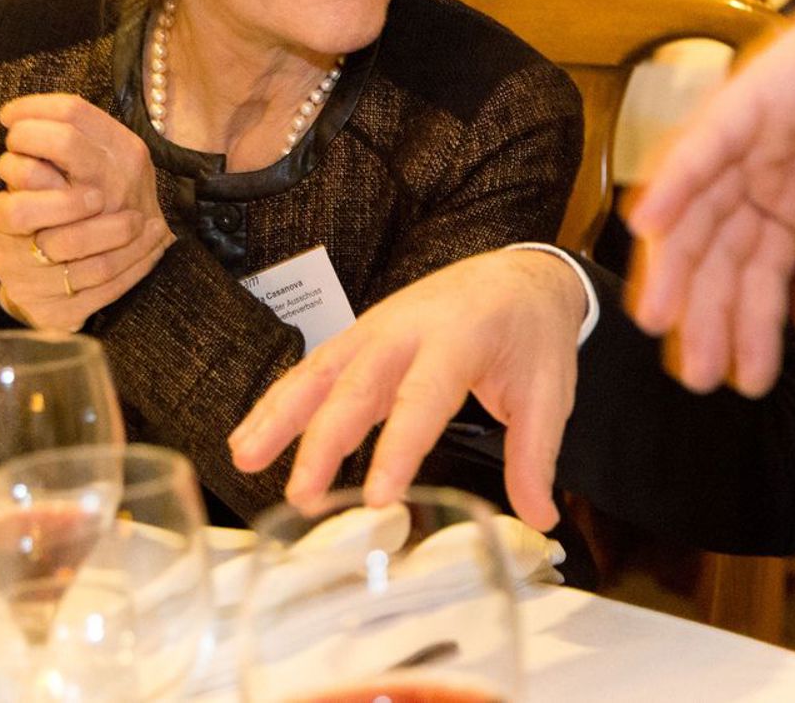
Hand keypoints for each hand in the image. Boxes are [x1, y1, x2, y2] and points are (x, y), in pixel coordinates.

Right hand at [0, 93, 174, 329]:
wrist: (46, 280)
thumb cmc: (52, 213)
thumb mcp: (43, 178)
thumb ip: (54, 146)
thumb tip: (44, 113)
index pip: (15, 205)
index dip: (51, 195)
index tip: (88, 186)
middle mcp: (10, 257)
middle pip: (45, 238)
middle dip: (85, 220)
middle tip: (115, 204)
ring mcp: (33, 289)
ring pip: (85, 270)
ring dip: (122, 243)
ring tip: (148, 223)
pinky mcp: (59, 315)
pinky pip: (105, 294)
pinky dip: (136, 268)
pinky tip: (156, 244)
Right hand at [229, 249, 589, 527]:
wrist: (522, 276)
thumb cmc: (533, 332)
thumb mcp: (549, 390)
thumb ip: (535, 455)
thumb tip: (540, 519)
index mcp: (461, 336)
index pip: (424, 397)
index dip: (398, 448)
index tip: (378, 497)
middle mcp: (409, 327)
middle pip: (358, 385)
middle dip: (326, 442)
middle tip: (303, 496)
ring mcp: (378, 328)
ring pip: (321, 372)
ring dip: (281, 416)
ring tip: (245, 459)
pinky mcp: (361, 338)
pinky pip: (314, 370)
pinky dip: (279, 403)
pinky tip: (249, 439)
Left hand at [627, 0, 794, 396]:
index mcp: (787, 191)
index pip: (752, 266)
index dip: (743, 322)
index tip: (735, 374)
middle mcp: (758, 161)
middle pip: (716, 243)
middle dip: (704, 309)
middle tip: (695, 368)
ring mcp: (752, 125)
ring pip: (699, 200)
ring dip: (675, 259)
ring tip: (662, 317)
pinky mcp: (757, 88)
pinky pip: (707, 138)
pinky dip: (677, 177)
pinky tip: (650, 223)